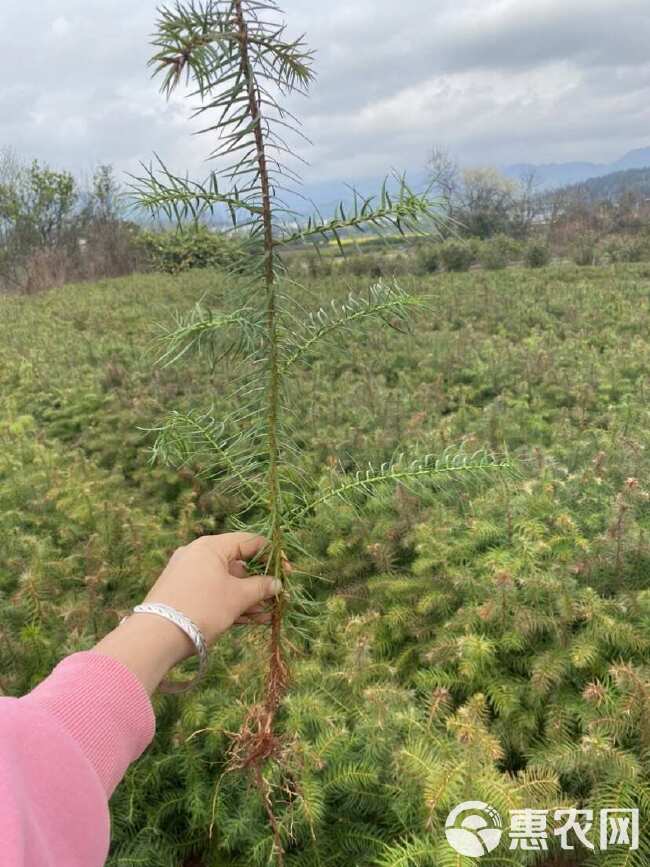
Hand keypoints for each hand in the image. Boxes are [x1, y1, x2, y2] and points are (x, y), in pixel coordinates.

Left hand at [142, 532, 284, 654]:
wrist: (156, 637)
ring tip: (269, 615)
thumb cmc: (202, 608)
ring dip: (248, 598)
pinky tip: (251, 620)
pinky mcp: (183, 594)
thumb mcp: (237, 597)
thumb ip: (260, 587)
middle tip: (278, 599)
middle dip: (260, 584)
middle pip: (238, 564)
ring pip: (226, 582)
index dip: (272, 556)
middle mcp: (197, 555)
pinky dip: (231, 604)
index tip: (287, 572)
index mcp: (210, 546)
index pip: (249, 542)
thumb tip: (276, 584)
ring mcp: (188, 575)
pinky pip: (214, 593)